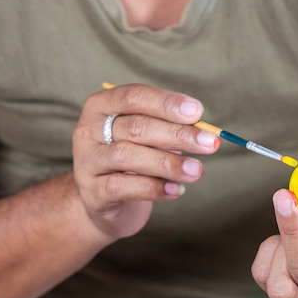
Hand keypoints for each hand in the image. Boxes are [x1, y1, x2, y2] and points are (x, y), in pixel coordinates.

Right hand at [72, 84, 219, 238]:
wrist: (105, 201)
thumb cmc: (135, 160)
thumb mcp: (150, 138)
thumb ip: (171, 128)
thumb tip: (205, 131)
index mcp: (102, 106)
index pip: (134, 96)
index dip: (166, 103)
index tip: (197, 111)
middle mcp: (88, 130)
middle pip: (136, 127)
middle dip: (177, 135)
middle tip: (210, 144)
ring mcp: (87, 162)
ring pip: (128, 156)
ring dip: (169, 163)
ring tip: (197, 171)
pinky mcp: (92, 192)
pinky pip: (124, 187)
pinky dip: (154, 188)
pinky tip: (176, 190)